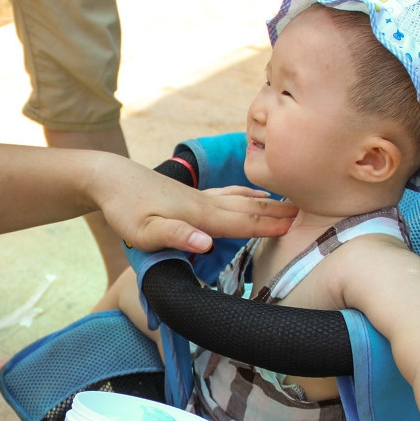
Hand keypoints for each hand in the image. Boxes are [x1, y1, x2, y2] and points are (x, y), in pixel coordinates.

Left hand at [89, 159, 295, 253]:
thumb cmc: (125, 210)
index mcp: (200, 215)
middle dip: (278, 212)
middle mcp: (205, 203)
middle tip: (309, 213)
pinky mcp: (191, 194)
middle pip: (249, 208)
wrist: (110, 178)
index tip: (297, 227)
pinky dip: (246, 193)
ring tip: (291, 203)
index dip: (270, 225)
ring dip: (266, 202)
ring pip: (241, 198)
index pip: (242, 222)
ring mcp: (199, 196)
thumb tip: (208, 242)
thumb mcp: (144, 233)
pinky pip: (228, 194)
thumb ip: (176, 236)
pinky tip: (251, 192)